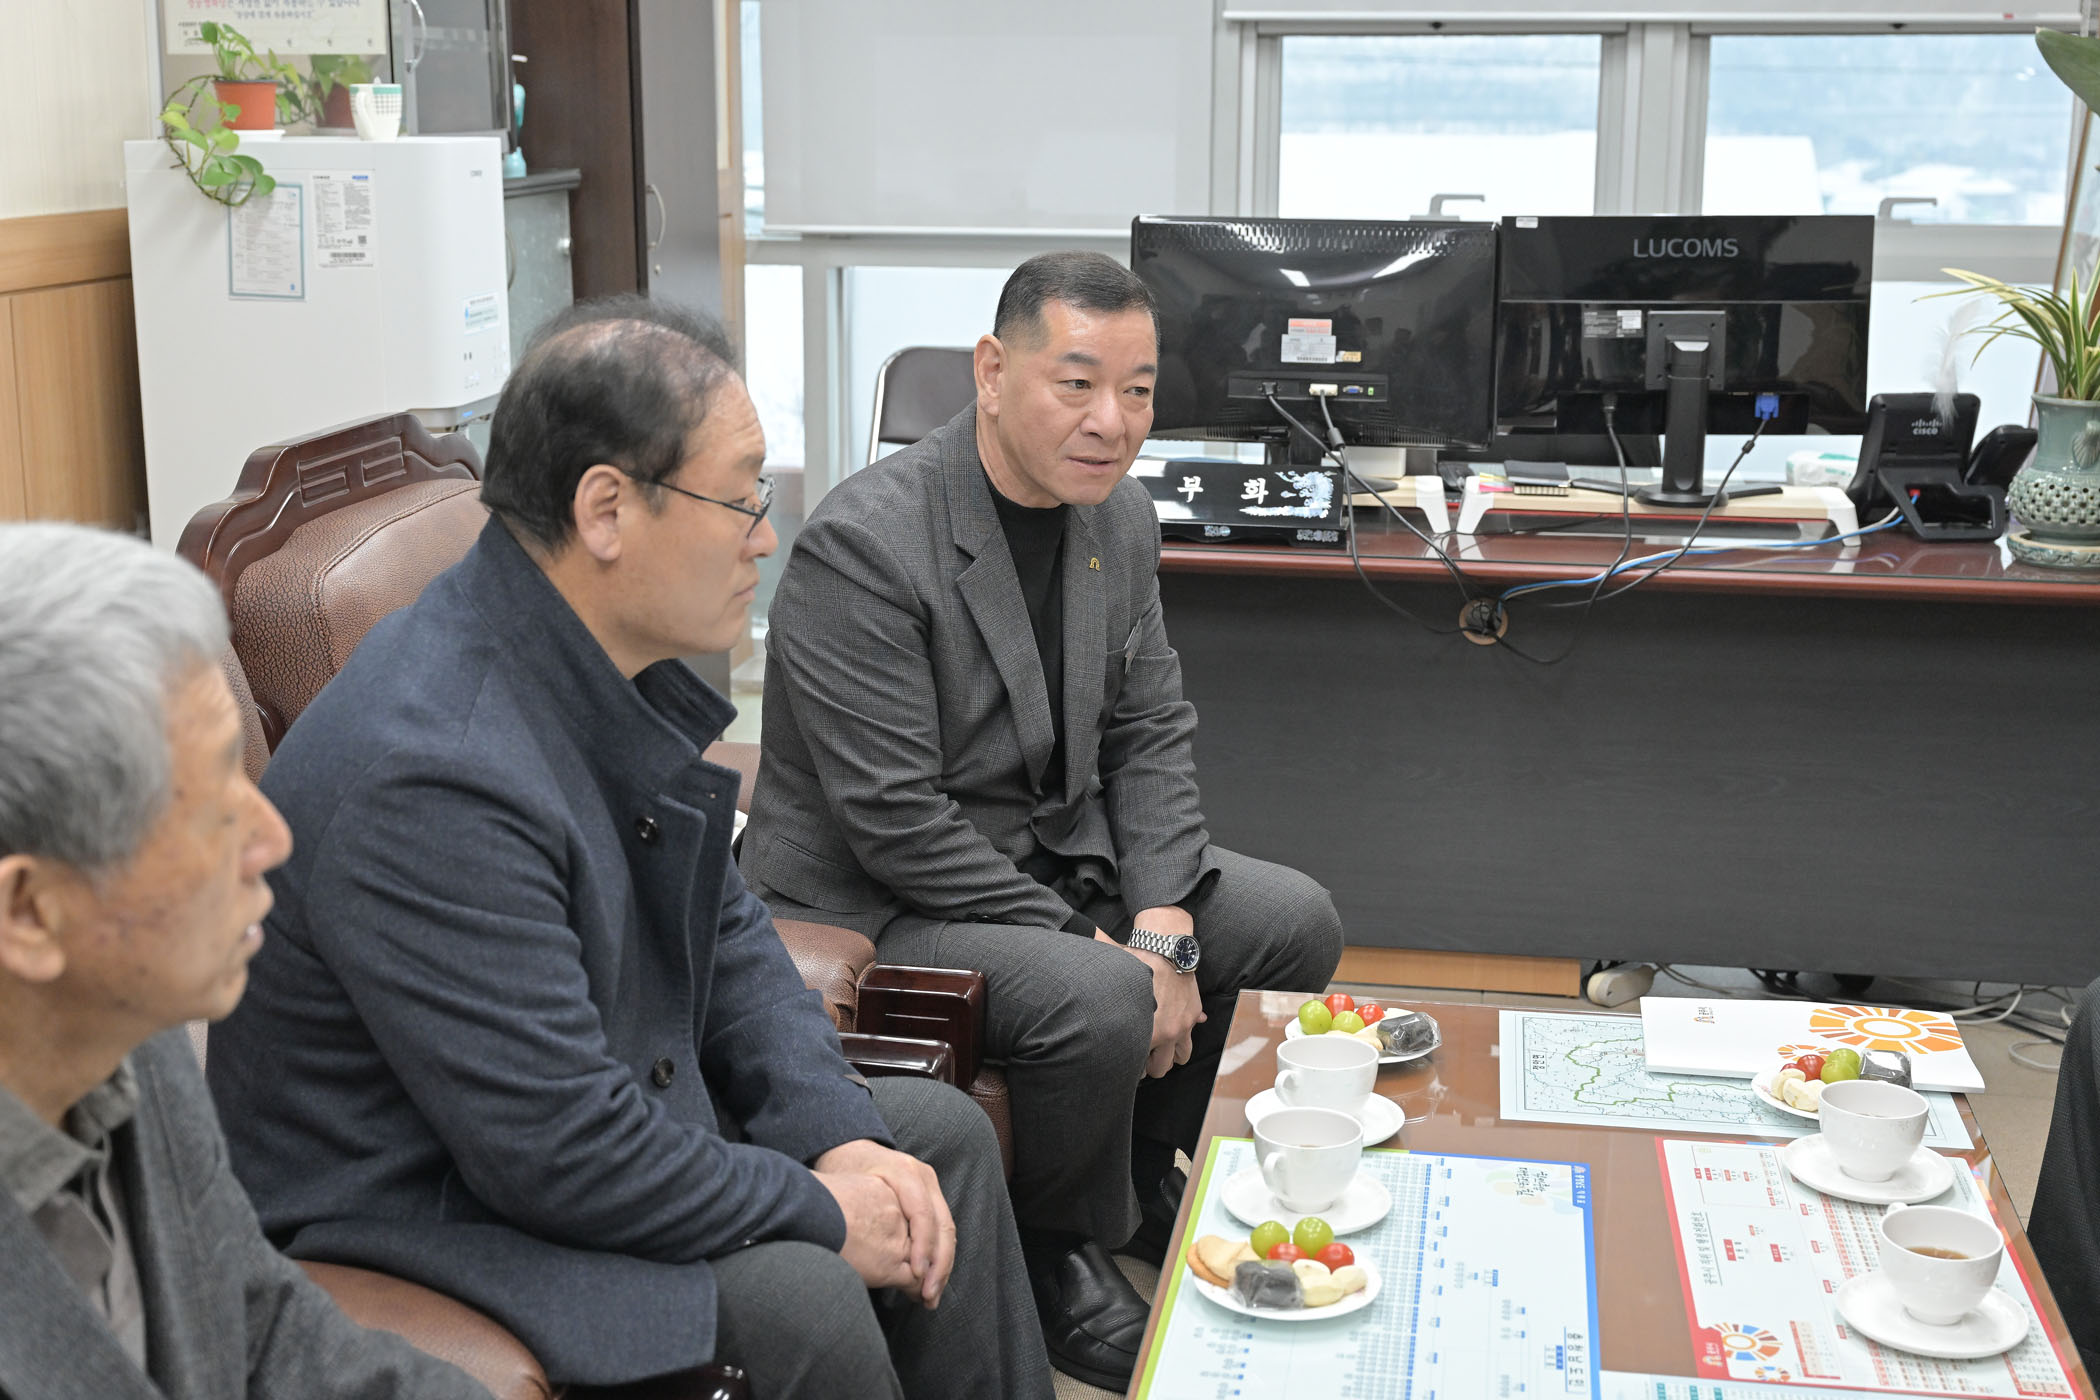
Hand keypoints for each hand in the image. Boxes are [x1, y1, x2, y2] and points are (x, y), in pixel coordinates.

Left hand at [814, 1139, 954, 1305]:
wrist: (850, 1148)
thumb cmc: (843, 1171)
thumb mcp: (848, 1190)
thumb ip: (865, 1218)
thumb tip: (876, 1261)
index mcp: (905, 1172)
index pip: (923, 1215)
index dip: (922, 1248)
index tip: (915, 1277)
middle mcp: (924, 1177)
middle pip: (942, 1224)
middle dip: (939, 1265)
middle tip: (928, 1297)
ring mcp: (931, 1185)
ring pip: (947, 1230)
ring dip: (942, 1266)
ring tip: (931, 1296)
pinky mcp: (931, 1196)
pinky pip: (941, 1229)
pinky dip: (938, 1256)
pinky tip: (931, 1280)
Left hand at [1096, 907, 1204, 1078]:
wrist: (1164, 948)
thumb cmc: (1134, 966)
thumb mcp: (1113, 985)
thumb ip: (1103, 1005)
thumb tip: (1079, 1011)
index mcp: (1144, 1031)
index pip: (1137, 1065)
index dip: (1130, 1066)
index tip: (1125, 1059)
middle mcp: (1166, 1033)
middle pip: (1160, 1069)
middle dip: (1150, 1066)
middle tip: (1142, 1057)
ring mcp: (1182, 1026)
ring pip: (1181, 1058)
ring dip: (1170, 1055)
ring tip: (1159, 1047)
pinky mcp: (1193, 1015)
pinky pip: (1191, 1038)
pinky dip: (1183, 1038)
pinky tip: (1173, 1034)